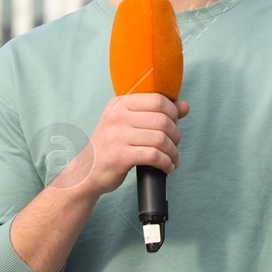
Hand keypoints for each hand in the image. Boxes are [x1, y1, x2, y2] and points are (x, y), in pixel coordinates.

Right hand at [59, 93, 187, 198]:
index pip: (157, 100)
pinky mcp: (119, 155)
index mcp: (120, 103)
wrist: (86, 171)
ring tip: (173, 159)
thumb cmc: (112, 146)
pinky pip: (154, 156)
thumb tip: (185, 105)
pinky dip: (166, 163)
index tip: (174, 126)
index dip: (173, 113)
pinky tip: (167, 167)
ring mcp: (116, 135)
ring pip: (160, 139)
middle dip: (175, 135)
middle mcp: (116, 116)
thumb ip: (156, 113)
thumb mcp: (129, 123)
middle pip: (162, 120)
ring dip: (173, 152)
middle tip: (174, 146)